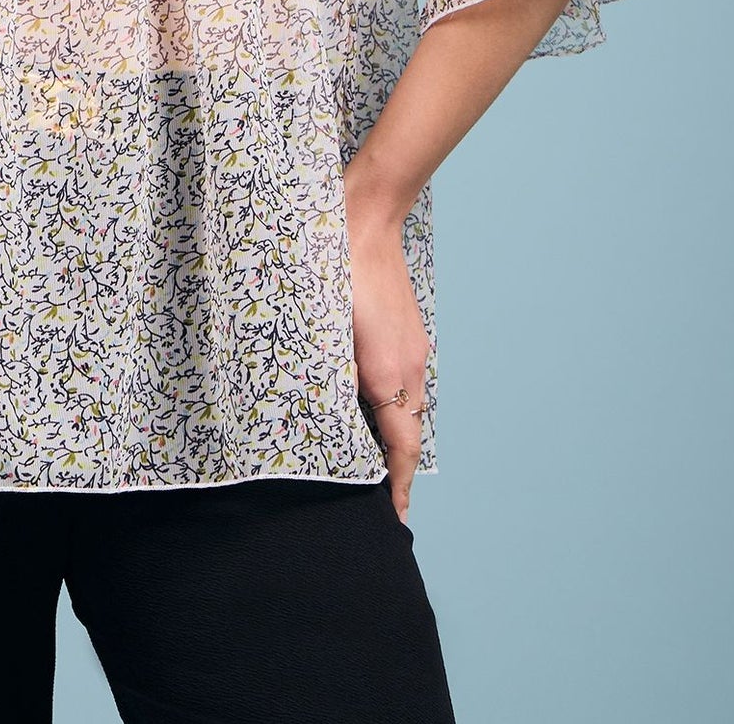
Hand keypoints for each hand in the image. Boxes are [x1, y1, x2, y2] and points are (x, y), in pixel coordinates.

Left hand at [345, 194, 429, 525]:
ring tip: (371, 455)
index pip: (402, 448)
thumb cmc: (332, 269)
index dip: (398, 486)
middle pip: (408, 432)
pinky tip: (369, 401)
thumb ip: (327, 375)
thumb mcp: (320, 329)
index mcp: (388, 373)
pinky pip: (407, 381)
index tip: (394, 517)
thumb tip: (324, 410)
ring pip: (409, 406)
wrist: (365, 217)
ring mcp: (414, 348)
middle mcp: (410, 366)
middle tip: (374, 494)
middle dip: (395, 466)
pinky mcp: (410, 332)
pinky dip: (393, 403)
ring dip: (393, 432)